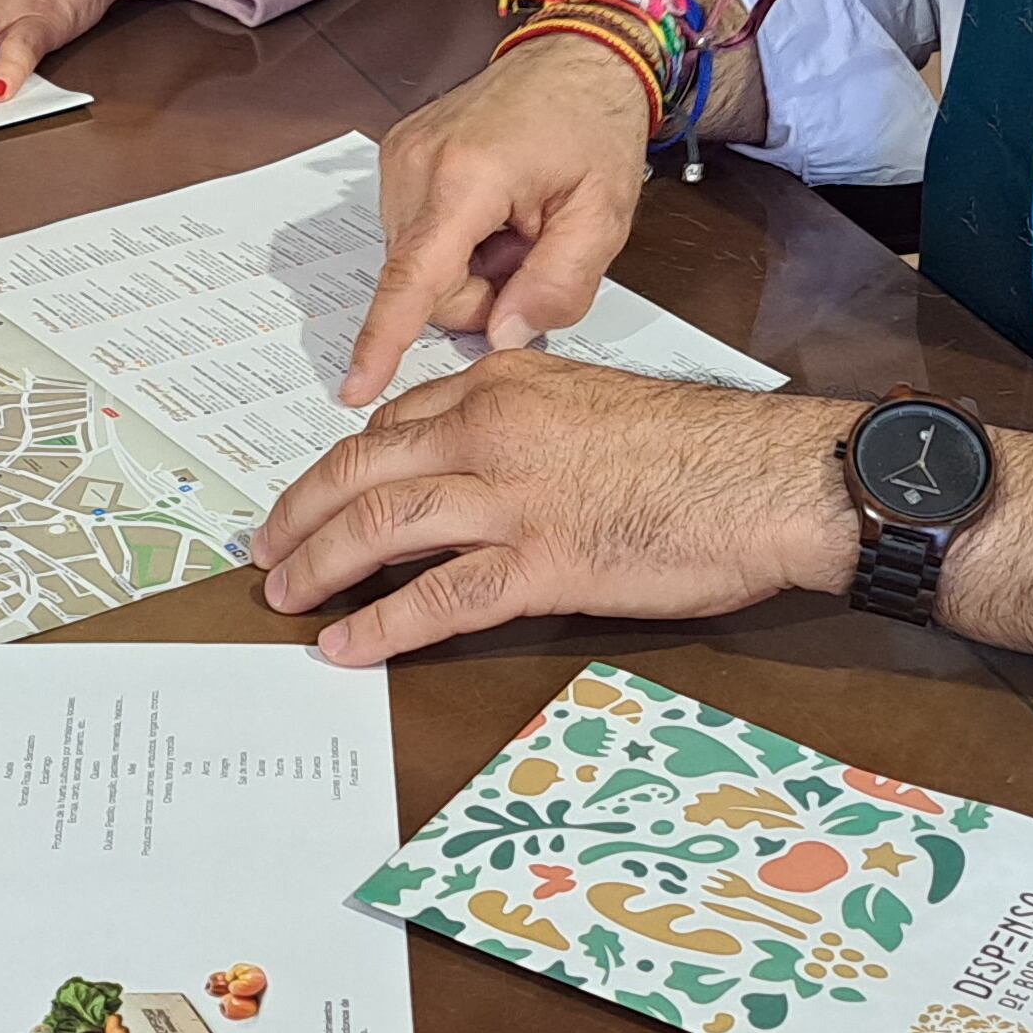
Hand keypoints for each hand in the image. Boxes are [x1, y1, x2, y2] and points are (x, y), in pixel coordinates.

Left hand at [252, 353, 853, 664]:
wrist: (765, 479)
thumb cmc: (701, 451)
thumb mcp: (596, 408)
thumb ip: (530, 426)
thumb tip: (488, 469)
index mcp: (507, 387)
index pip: (397, 422)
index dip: (345, 464)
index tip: (320, 494)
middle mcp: (493, 431)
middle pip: (364, 467)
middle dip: (302, 512)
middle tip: (267, 548)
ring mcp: (513, 496)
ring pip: (382, 525)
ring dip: (320, 564)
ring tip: (284, 595)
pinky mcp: (541, 562)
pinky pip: (437, 597)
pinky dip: (381, 624)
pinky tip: (346, 645)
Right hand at [334, 34, 656, 403]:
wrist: (577, 58)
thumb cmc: (592, 126)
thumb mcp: (601, 216)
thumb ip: (557, 286)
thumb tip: (503, 335)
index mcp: (466, 176)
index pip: (414, 278)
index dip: (384, 339)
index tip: (355, 386)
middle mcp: (417, 163)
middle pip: (425, 284)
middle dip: (481, 290)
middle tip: (532, 248)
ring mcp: (400, 156)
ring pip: (419, 265)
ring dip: (469, 263)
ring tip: (515, 220)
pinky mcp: (397, 156)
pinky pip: (416, 234)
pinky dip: (456, 238)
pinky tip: (493, 209)